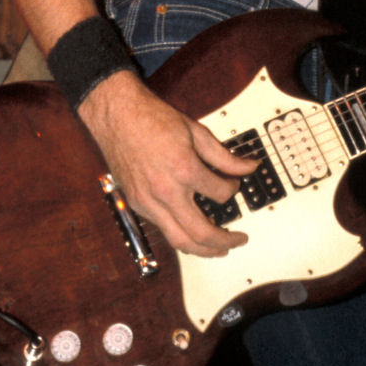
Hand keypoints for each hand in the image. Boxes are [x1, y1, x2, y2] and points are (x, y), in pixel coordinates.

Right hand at [78, 70, 258, 255]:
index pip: (221, 194)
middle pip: (200, 233)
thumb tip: (248, 167)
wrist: (117, 114)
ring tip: (218, 249)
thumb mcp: (196, 132)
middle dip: (224, 241)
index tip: (235, 185)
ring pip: (179, 241)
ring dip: (203, 250)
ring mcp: (148, 202)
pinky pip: (163, 229)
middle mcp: (165, 192)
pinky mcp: (136, 204)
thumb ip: (224, 156)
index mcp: (184, 170)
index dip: (234, 189)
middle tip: (238, 240)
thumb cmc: (152, 118)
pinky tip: (191, 233)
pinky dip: (180, 235)